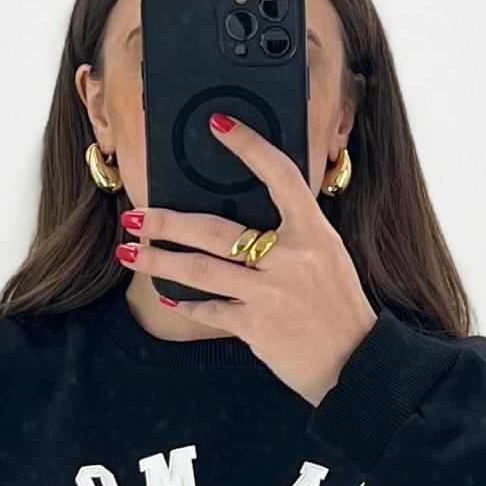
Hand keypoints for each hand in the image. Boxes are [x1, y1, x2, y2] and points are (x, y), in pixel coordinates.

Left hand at [120, 114, 376, 404]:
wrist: (357, 361)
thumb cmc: (338, 307)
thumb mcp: (327, 257)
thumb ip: (291, 237)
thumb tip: (241, 223)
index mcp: (314, 232)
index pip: (280, 175)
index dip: (249, 146)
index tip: (219, 124)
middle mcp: (291, 258)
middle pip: (214, 230)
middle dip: (166, 222)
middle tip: (135, 215)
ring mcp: (271, 293)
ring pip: (199, 270)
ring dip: (157, 260)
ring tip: (128, 252)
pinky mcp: (256, 326)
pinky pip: (208, 310)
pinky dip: (184, 303)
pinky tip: (165, 295)